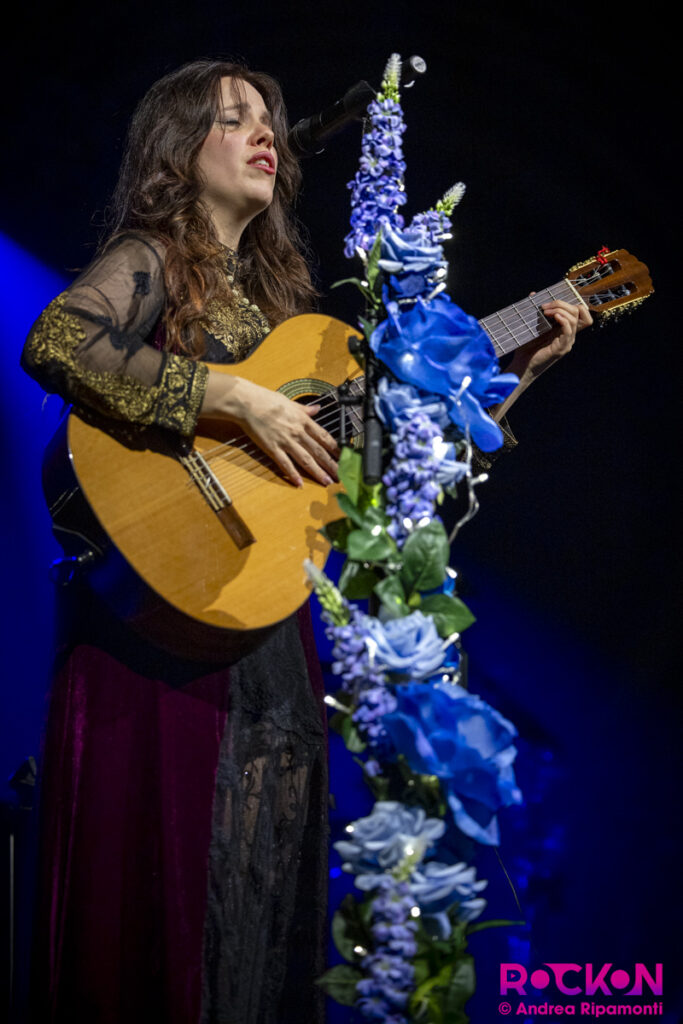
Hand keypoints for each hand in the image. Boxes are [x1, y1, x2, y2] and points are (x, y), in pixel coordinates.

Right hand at [201, 372, 338, 486]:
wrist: (247, 403)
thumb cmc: (266, 400)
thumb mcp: (290, 402)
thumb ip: (305, 409)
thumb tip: (317, 409)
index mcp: (303, 420)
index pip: (324, 437)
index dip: (336, 448)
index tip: (344, 457)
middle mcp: (297, 432)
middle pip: (318, 451)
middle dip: (331, 464)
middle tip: (341, 475)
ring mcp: (285, 441)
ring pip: (306, 459)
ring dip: (317, 472)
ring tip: (327, 481)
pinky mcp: (272, 448)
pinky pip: (285, 463)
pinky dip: (293, 474)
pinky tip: (300, 483)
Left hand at [507, 297, 592, 384]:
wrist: (521, 365)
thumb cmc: (526, 347)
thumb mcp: (532, 325)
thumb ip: (536, 311)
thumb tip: (533, 294)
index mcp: (565, 329)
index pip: (581, 312)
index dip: (570, 302)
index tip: (552, 302)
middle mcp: (569, 335)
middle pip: (579, 311)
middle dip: (562, 303)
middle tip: (545, 306)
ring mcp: (567, 342)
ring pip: (574, 318)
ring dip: (560, 310)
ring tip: (545, 311)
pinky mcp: (561, 348)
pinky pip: (568, 330)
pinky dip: (562, 320)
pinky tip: (552, 317)